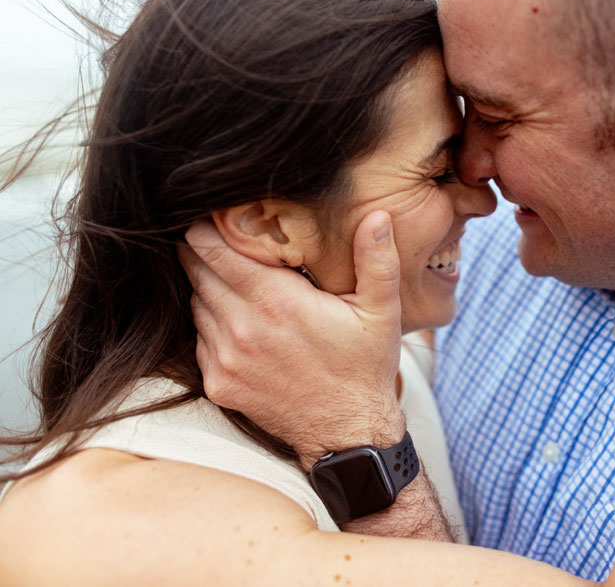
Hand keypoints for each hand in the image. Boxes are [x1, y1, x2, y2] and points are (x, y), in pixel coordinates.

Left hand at [178, 210, 405, 465]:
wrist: (348, 433)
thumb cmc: (365, 367)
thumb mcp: (382, 311)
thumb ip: (377, 260)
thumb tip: (378, 216)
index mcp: (277, 302)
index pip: (215, 250)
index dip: (209, 229)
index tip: (217, 218)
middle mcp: (242, 329)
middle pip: (197, 272)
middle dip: (205, 253)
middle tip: (223, 243)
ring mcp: (225, 359)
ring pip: (196, 305)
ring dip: (209, 289)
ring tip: (236, 283)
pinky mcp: (218, 384)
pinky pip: (200, 339)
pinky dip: (212, 325)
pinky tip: (240, 323)